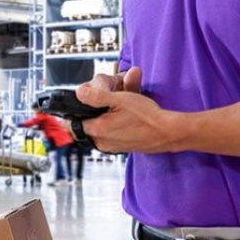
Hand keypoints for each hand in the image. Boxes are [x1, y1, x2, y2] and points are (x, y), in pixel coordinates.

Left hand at [75, 68, 189, 152]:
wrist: (167, 132)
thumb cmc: (147, 117)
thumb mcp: (120, 99)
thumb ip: (95, 96)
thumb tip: (79, 93)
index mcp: (97, 130)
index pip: (73, 121)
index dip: (77, 107)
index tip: (84, 100)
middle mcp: (100, 142)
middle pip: (85, 122)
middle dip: (92, 109)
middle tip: (106, 98)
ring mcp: (110, 146)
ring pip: (97, 127)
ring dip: (103, 115)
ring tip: (117, 105)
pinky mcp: (119, 147)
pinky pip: (108, 133)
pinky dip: (112, 122)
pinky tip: (123, 114)